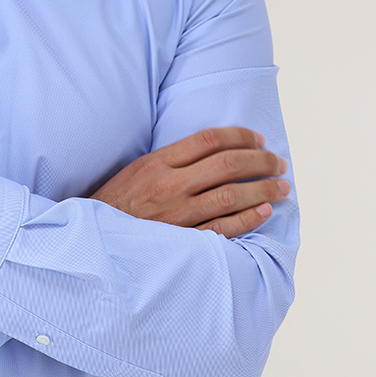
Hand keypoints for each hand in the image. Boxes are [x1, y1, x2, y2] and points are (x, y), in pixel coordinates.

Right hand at [90, 127, 289, 238]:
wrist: (95, 240)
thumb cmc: (117, 204)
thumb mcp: (138, 170)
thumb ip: (172, 159)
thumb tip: (214, 149)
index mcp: (158, 163)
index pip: (210, 139)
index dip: (241, 136)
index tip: (259, 140)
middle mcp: (170, 185)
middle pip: (228, 164)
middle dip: (261, 162)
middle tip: (278, 164)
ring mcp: (177, 215)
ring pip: (232, 195)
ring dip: (264, 190)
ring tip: (281, 187)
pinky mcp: (182, 240)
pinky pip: (223, 228)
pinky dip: (248, 219)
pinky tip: (264, 212)